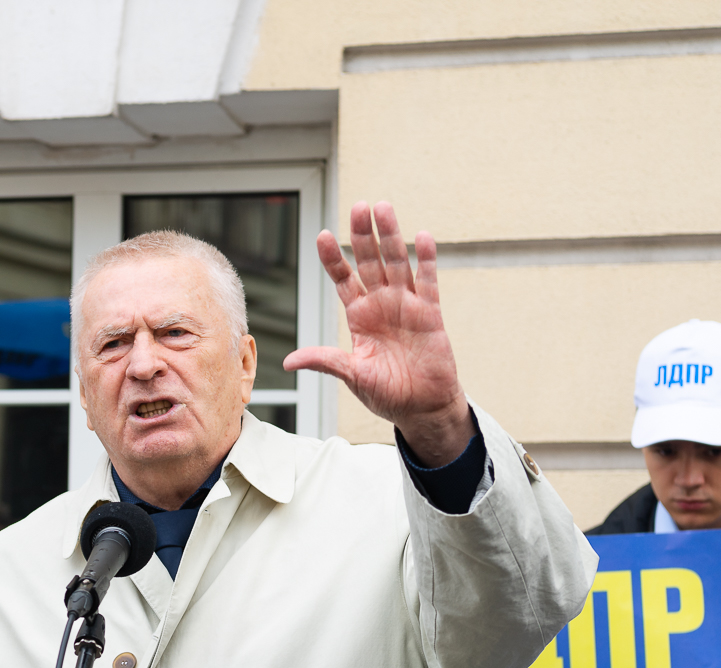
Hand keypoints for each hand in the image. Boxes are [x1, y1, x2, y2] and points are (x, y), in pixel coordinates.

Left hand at [286, 200, 472, 465]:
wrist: (422, 408)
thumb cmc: (387, 393)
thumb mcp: (352, 376)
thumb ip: (325, 362)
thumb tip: (289, 362)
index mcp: (359, 317)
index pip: (343, 279)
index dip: (334, 258)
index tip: (322, 235)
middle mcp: (381, 305)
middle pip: (370, 262)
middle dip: (363, 235)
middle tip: (358, 207)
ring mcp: (406, 306)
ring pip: (397, 264)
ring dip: (390, 236)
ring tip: (383, 208)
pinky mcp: (431, 314)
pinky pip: (428, 282)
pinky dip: (426, 260)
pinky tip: (421, 237)